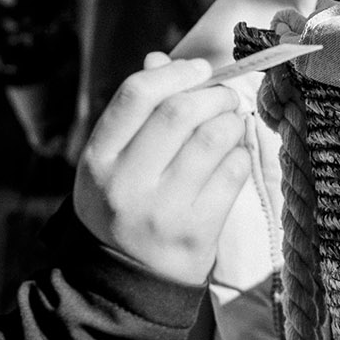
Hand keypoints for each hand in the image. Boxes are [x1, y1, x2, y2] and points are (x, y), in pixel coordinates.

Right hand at [74, 54, 250, 285]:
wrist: (127, 280)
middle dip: (213, 95)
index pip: (136, 95)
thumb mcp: (112, 161)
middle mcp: (125, 183)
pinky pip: (232, 173)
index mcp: (98, 159)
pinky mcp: (196, 231)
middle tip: (225, 97)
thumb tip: (161, 59)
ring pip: (212, 139)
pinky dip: (241, 155)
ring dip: (231, 123)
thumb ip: (134, 112)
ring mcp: (161, 210)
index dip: (175, 72)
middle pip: (180, 112)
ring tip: (231, 124)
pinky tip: (234, 157)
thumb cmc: (125, 204)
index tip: (199, 69)